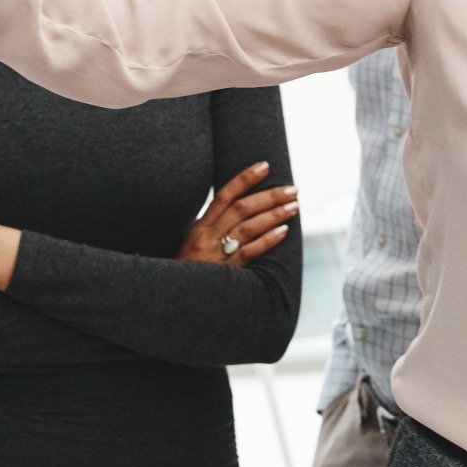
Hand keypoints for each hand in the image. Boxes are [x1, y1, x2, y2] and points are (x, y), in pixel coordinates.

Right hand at [177, 161, 296, 267]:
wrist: (172, 300)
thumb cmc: (186, 271)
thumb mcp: (191, 243)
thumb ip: (210, 225)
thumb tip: (235, 207)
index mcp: (199, 226)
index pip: (224, 195)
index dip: (245, 178)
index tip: (265, 166)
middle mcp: (207, 236)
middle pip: (242, 208)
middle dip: (270, 196)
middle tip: (292, 189)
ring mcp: (216, 254)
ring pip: (249, 227)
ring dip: (274, 215)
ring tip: (294, 207)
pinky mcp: (225, 273)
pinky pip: (249, 252)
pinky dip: (267, 240)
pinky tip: (284, 231)